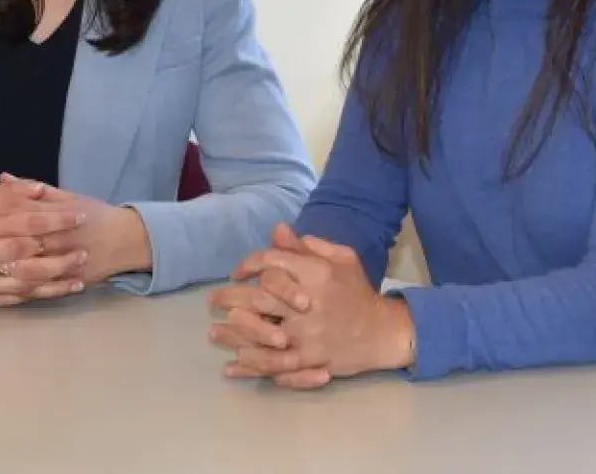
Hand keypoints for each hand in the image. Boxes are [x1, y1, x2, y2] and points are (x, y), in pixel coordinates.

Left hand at [0, 175, 152, 302]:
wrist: (126, 240)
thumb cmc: (94, 214)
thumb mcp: (67, 196)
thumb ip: (32, 190)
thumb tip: (1, 178)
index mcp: (54, 215)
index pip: (12, 209)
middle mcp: (56, 240)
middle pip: (13, 244)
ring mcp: (59, 265)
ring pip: (21, 275)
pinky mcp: (62, 284)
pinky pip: (32, 295)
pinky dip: (9, 298)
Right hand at [0, 180, 84, 302]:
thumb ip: (5, 194)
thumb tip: (39, 188)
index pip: (23, 217)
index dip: (52, 216)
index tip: (79, 212)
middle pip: (25, 248)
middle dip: (57, 249)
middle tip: (85, 245)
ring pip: (20, 276)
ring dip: (52, 275)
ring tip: (80, 271)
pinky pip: (10, 294)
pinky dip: (34, 293)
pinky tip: (57, 290)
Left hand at [208, 224, 413, 388]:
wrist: (382, 331)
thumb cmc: (357, 291)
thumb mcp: (341, 258)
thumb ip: (308, 245)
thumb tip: (278, 229)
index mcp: (316, 273)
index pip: (272, 262)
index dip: (249, 264)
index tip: (237, 272)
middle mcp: (309, 301)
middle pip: (259, 298)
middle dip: (230, 299)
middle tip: (213, 302)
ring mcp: (308, 333)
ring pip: (260, 333)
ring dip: (233, 334)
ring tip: (214, 333)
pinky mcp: (310, 359)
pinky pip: (274, 363)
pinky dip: (251, 365)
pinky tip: (232, 366)